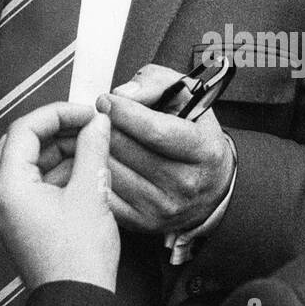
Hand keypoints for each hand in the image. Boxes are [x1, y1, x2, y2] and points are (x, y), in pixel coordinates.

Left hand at [0, 100, 120, 291]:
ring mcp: (12, 213)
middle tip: (88, 126)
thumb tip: (97, 123)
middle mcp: (3, 198)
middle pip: (22, 144)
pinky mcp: (25, 225)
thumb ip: (92, 149)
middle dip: (57, 131)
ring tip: (93, 148)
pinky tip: (87, 172)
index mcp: (10, 186)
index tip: (87, 114)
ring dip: (60, 152)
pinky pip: (36, 187)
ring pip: (30, 165)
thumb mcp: (90, 192)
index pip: (25, 129)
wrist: (77, 299)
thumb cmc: (79, 256)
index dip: (58, 113)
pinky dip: (59, 173)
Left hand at [100, 64, 234, 234]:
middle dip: (105, 128)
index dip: (124, 112)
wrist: (212, 186)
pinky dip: (92, 175)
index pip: (155, 131)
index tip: (105, 101)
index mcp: (203, 150)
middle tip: (96, 117)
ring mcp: (164, 206)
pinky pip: (104, 193)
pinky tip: (93, 161)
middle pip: (127, 150)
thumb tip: (123, 94)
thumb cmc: (195, 136)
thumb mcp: (188, 98)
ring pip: (111, 171)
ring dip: (95, 151)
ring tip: (93, 137)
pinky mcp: (143, 222)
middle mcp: (186, 183)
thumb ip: (157, 83)